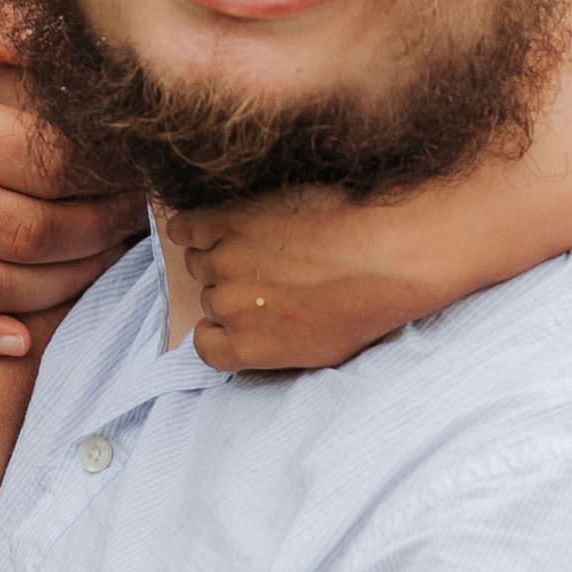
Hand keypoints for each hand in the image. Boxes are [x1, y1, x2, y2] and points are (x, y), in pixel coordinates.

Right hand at [0, 0, 144, 356]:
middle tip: (134, 216)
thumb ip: (14, 20)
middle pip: (28, 233)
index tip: (139, 165)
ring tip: (99, 258)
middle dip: (98, 230)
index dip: (107, 172)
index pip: (47, 163)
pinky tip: (21, 339)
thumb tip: (96, 56)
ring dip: (58, 285)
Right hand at [174, 191, 471, 372]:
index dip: (223, 327)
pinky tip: (208, 225)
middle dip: (233, 287)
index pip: (206, 344)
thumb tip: (255, 336)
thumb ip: (274, 348)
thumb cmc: (365, 301)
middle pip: (210, 296)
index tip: (242, 314)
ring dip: (218, 253)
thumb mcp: (319, 351)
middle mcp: (228, 307)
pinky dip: (189, 228)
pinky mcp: (229, 220)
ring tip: (256, 245)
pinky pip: (185, 227)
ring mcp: (224, 261)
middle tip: (268, 272)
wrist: (386, 253)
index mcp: (247, 348)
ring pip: (199, 260)